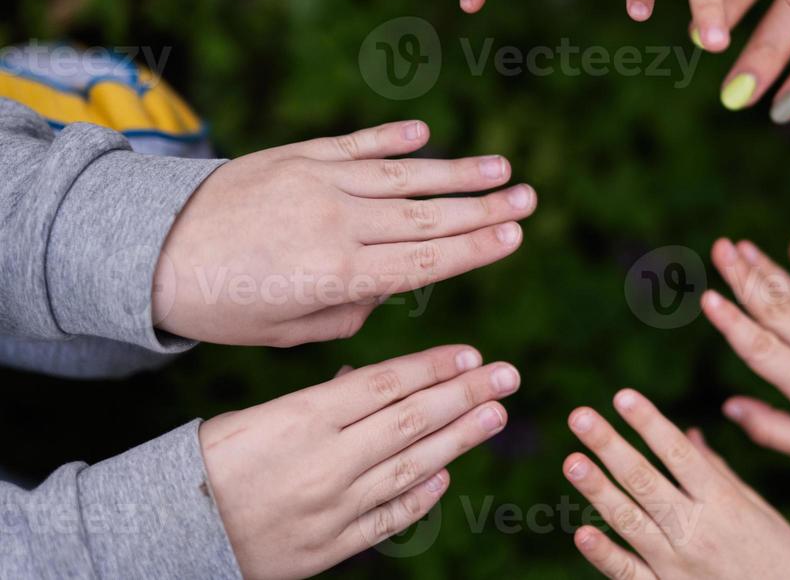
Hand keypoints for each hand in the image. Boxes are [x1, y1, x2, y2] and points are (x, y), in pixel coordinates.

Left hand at [154, 119, 535, 345]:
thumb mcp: (286, 332)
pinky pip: (357, 144)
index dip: (476, 247)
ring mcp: (322, 182)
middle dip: (485, 207)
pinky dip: (392, 138)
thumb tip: (385, 289)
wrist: (150, 249)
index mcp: (340, 275)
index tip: (515, 235)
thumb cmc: (220, 305)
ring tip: (501, 168)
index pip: (426, 261)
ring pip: (404, 176)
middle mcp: (340, 223)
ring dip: (456, 172)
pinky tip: (425, 135)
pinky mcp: (300, 155)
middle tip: (530, 199)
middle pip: (429, 215)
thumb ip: (347, 313)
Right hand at [202, 344, 518, 579]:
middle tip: (508, 376)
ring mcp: (331, 509)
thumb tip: (374, 382)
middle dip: (465, 396)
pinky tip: (447, 474)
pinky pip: (388, 520)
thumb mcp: (261, 415)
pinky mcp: (328, 549)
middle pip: (410, 421)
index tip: (473, 354)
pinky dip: (421, 496)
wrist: (168, 530)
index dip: (434, 367)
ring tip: (495, 415)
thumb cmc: (214, 460)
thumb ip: (322, 401)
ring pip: (411, 467)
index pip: (385, 383)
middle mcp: (325, 462)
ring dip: (459, 439)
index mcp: (302, 417)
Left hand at [562, 389, 789, 579]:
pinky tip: (582, 533)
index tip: (622, 396)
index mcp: (723, 501)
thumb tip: (689, 434)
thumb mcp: (758, 509)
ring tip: (573, 461)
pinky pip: (628, 573)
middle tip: (580, 417)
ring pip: (630, 521)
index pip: (678, 453)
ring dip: (598, 490)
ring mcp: (678, 564)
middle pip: (645, 480)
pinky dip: (604, 555)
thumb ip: (718, 472)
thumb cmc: (777, 556)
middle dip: (610, 445)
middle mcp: (697, 530)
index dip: (649, 422)